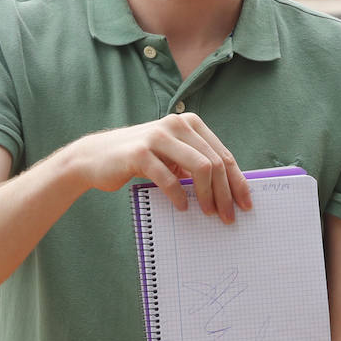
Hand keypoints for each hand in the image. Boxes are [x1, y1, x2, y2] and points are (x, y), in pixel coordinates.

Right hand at [64, 113, 250, 221]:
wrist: (94, 157)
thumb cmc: (140, 160)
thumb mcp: (173, 157)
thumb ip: (197, 165)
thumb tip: (229, 191)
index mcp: (189, 124)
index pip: (223, 154)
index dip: (237, 181)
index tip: (246, 204)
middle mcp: (176, 125)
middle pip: (216, 162)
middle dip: (226, 192)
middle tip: (228, 216)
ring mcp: (158, 137)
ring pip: (201, 167)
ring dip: (208, 195)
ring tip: (209, 213)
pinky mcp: (139, 153)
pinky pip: (169, 178)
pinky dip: (179, 196)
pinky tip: (182, 208)